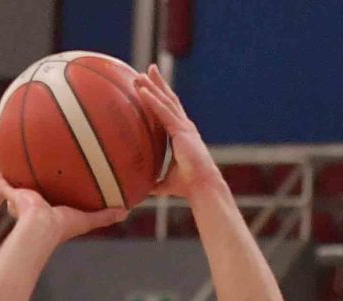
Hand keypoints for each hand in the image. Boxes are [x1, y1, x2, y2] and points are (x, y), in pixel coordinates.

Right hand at [0, 173, 126, 241]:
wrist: (40, 227)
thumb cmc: (62, 226)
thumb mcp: (87, 219)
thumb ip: (105, 216)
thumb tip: (127, 211)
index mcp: (53, 211)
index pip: (58, 200)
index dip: (60, 194)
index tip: (63, 185)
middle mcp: (38, 206)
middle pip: (38, 193)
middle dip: (39, 184)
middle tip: (41, 173)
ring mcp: (24, 201)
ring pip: (20, 187)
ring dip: (19, 177)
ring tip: (17, 163)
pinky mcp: (13, 196)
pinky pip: (4, 185)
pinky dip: (1, 178)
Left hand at [130, 65, 217, 196]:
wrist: (202, 186)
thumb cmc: (188, 186)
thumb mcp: (166, 183)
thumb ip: (155, 183)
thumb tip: (142, 190)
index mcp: (182, 135)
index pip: (170, 111)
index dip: (161, 97)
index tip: (152, 85)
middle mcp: (184, 127)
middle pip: (170, 99)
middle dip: (159, 83)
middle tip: (148, 69)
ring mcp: (184, 127)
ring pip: (165, 101)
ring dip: (152, 87)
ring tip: (140, 75)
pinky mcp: (181, 131)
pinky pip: (163, 112)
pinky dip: (152, 100)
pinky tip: (142, 90)